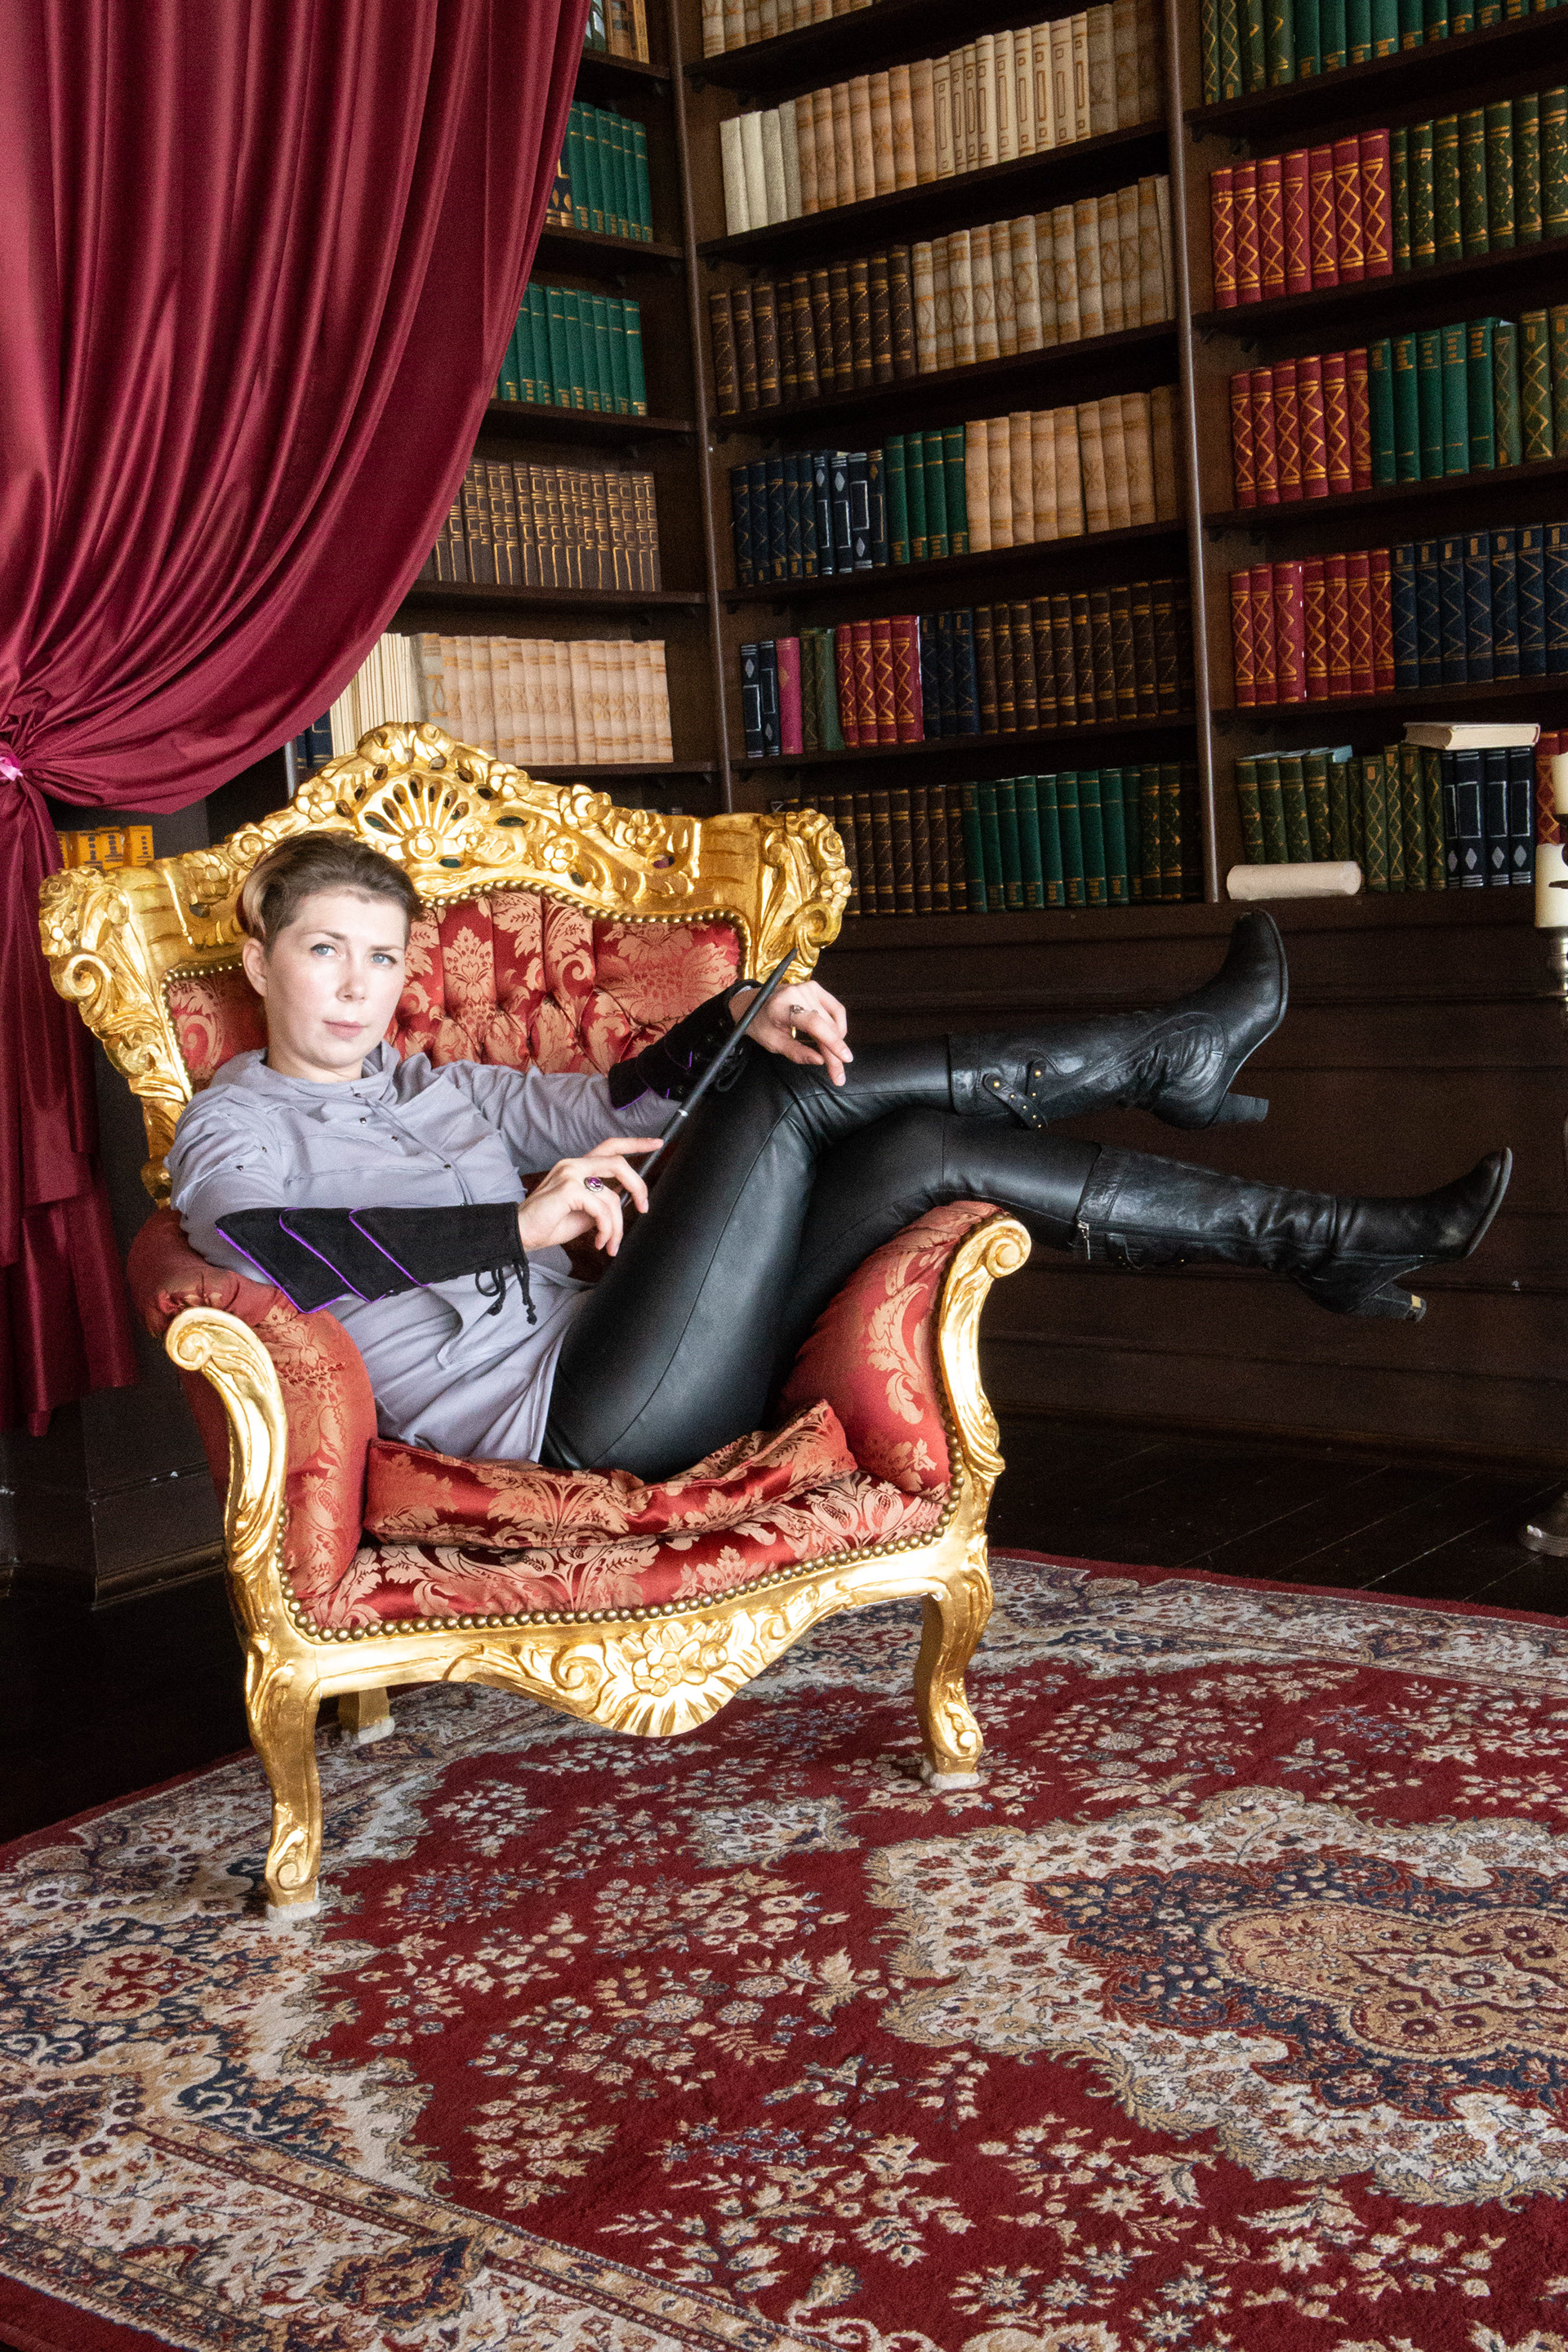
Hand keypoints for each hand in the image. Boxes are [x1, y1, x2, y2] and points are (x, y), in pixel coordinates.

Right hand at [516, 1138, 660, 1258]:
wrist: (520, 1234)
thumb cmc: (549, 1224)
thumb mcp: (584, 1212)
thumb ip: (603, 1201)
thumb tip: (627, 1200)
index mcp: (578, 1167)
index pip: (610, 1146)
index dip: (635, 1144)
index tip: (656, 1144)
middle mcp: (574, 1164)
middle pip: (619, 1162)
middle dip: (639, 1186)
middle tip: (644, 1208)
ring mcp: (570, 1174)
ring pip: (612, 1195)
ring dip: (617, 1226)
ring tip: (609, 1243)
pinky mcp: (568, 1189)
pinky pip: (602, 1209)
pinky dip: (606, 1229)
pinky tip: (598, 1241)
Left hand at [732, 977, 852, 1086]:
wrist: (751, 1002)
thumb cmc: (760, 1024)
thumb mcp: (773, 1043)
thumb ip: (796, 1053)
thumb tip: (821, 1061)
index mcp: (781, 1007)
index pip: (813, 1023)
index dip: (832, 1041)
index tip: (845, 1059)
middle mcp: (797, 993)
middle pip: (826, 1025)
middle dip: (835, 1052)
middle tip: (838, 1075)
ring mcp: (807, 988)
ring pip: (834, 1020)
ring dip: (837, 1041)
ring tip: (833, 1057)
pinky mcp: (815, 987)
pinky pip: (836, 1009)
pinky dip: (837, 1026)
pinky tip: (833, 1038)